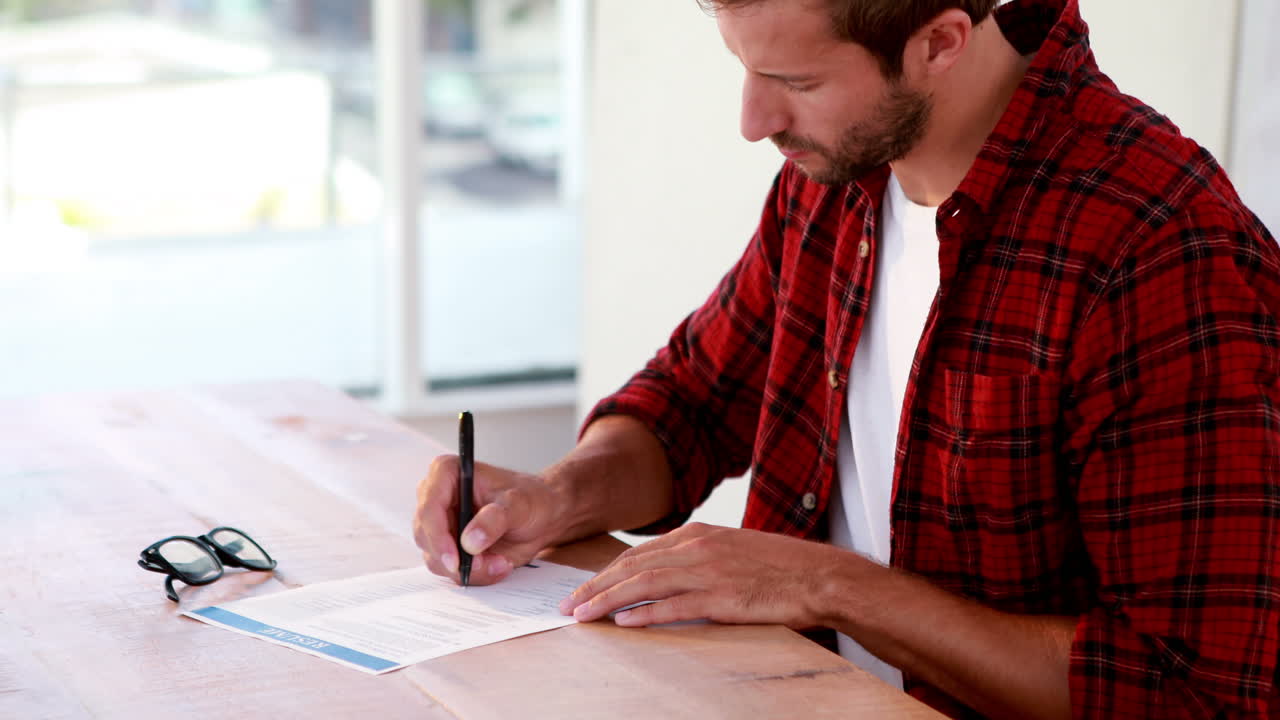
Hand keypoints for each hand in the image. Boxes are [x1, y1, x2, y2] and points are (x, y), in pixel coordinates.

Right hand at [413, 455, 566, 585]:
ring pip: (436, 558)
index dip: (438, 536)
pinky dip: (474, 573)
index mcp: (448, 473)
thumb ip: (495, 520)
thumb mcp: (518, 505)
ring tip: (501, 561)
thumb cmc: (530, 499)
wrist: (541, 516)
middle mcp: (437, 497)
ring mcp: (440, 524)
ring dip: (470, 568)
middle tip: (490, 563)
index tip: (456, 560)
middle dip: (458, 558)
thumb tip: (470, 541)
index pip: (429, 507)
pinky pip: (449, 569)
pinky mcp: (447, 545)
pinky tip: (497, 563)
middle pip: (426, 537)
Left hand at [559, 522, 855, 628]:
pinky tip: (623, 622)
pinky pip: (675, 606)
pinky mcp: (723, 596)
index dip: (605, 572)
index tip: (581, 589)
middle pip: (632, 566)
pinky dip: (645, 613)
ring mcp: (709, 570)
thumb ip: (696, 560)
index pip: (638, 554)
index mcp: (698, 535)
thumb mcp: (731, 552)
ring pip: (644, 583)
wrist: (819, 576)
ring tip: (582, 615)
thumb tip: (664, 578)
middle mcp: (697, 547)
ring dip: (608, 600)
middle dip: (595, 586)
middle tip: (568, 605)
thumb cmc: (778, 568)